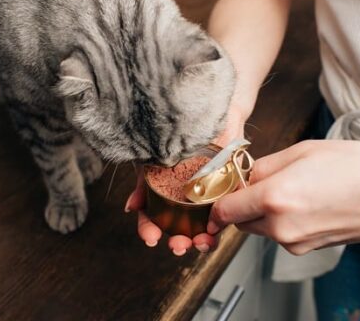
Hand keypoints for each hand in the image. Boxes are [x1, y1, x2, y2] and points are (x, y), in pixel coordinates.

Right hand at [125, 103, 247, 254]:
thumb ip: (142, 184)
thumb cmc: (177, 132)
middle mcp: (184, 194)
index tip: (151, 239)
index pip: (154, 216)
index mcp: (163, 188)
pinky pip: (224, 212)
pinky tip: (213, 232)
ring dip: (198, 241)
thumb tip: (132, 208)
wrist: (207, 112)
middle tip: (177, 247)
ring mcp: (205, 193)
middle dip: (177, 242)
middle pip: (179, 226)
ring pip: (202, 224)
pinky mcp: (227, 189)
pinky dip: (218, 225)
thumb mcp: (155, 158)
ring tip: (196, 244)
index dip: (151, 230)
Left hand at [208, 140, 359, 254]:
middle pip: (241, 221)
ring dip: (264, 210)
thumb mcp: (303, 151)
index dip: (218, 198)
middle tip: (258, 179)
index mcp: (275, 199)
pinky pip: (284, 234)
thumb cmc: (359, 166)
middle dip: (243, 202)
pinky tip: (308, 199)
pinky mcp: (311, 248)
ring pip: (262, 228)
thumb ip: (264, 166)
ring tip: (293, 185)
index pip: (224, 210)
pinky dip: (285, 219)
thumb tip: (244, 176)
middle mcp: (282, 228)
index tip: (218, 189)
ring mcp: (298, 242)